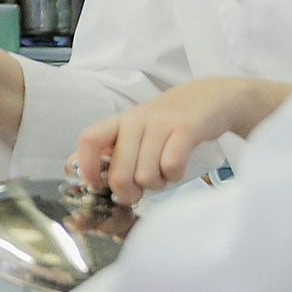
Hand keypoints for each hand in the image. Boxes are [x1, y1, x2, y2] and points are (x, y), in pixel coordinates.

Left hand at [69, 76, 290, 204]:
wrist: (211, 98)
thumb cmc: (168, 123)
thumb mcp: (137, 130)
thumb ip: (113, 150)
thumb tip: (80, 174)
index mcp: (119, 122)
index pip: (88, 140)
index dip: (86, 168)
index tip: (96, 186)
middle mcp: (135, 120)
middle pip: (118, 173)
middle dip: (129, 193)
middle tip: (140, 191)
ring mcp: (160, 124)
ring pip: (145, 175)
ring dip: (156, 184)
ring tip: (163, 174)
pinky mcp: (186, 129)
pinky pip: (171, 166)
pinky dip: (174, 176)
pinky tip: (177, 169)